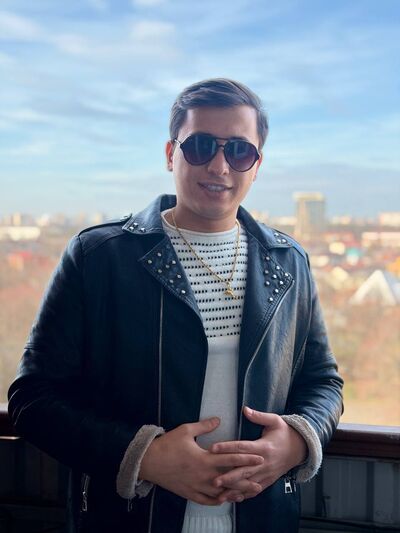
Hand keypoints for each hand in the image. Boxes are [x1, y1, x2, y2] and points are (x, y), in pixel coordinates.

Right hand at [139, 416, 263, 505]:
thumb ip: (204, 426)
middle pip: (229, 479)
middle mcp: (203, 475)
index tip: (259, 458)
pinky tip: (224, 499)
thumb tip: (218, 419)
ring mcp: (196, 486)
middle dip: (245, 480)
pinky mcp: (189, 493)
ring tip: (246, 494)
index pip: (231, 458)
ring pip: (220, 493)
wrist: (149, 462)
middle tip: (259, 482)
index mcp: (204, 458)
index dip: (247, 458)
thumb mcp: (186, 430)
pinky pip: (206, 500)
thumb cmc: (168, 444)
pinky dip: (217, 501)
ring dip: (234, 493)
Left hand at [210, 407, 306, 503]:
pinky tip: (232, 499)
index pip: (242, 447)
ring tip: (219, 494)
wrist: (300, 448)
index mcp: (264, 446)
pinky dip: (244, 495)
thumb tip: (245, 409)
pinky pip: (254, 489)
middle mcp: (264, 462)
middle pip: (243, 470)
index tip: (213, 448)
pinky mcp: (268, 480)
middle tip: (214, 480)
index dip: (227, 447)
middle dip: (228, 476)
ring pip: (248, 483)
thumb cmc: (284, 433)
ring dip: (234, 489)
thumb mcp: (275, 420)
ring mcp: (266, 473)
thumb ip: (259, 416)